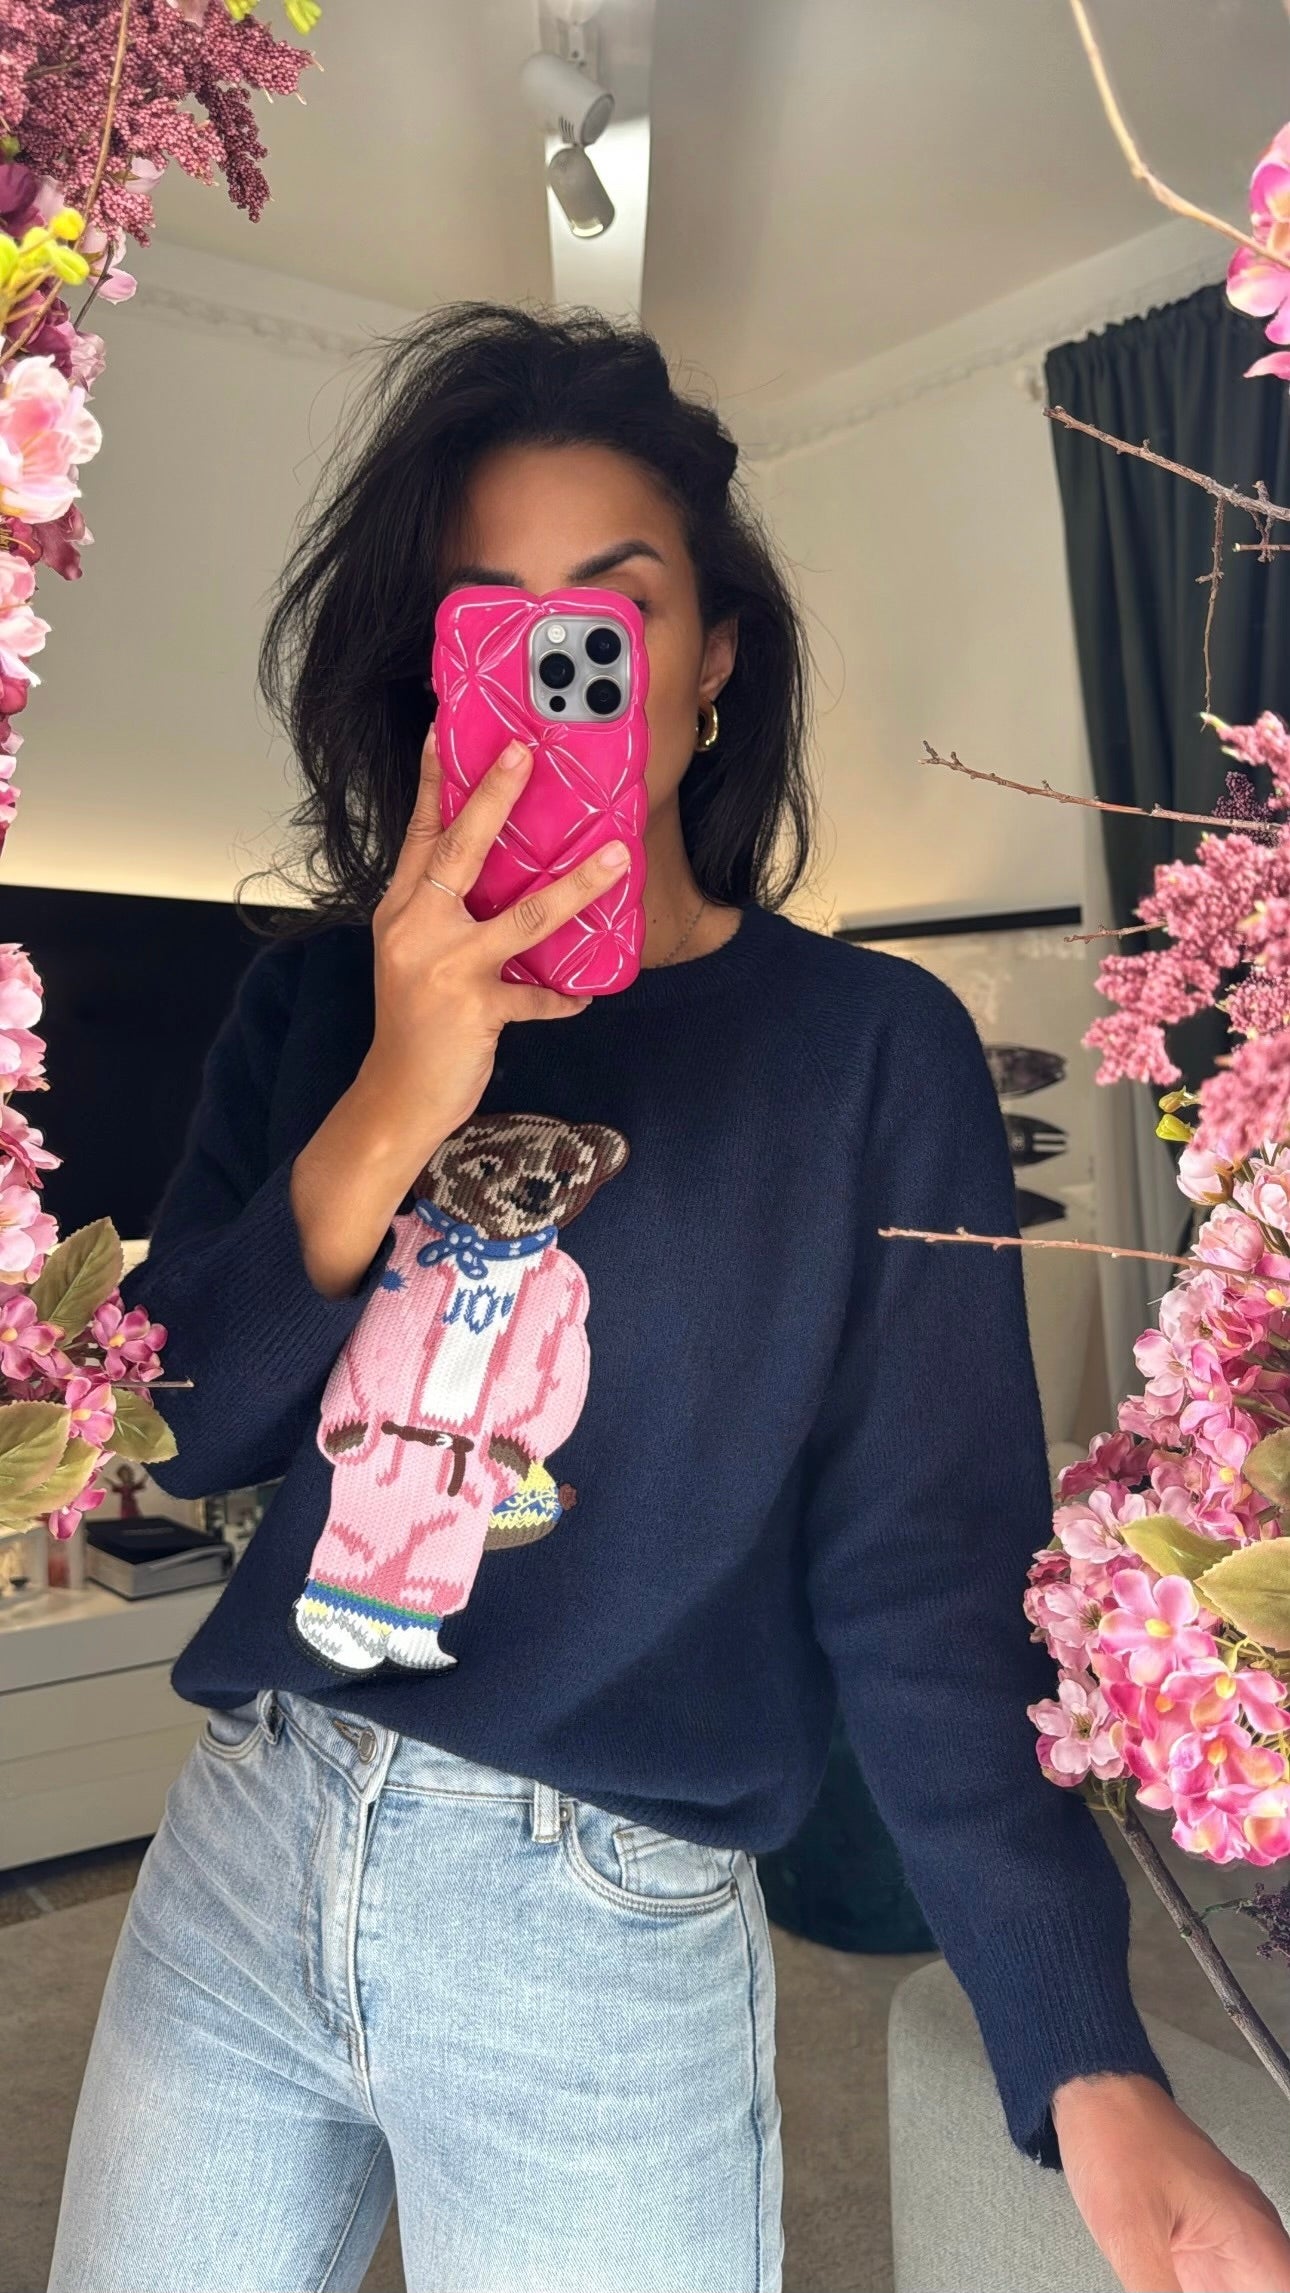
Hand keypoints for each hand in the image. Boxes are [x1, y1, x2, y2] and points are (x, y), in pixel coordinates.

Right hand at [289, 722, 628, 1297]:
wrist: (394, 1100)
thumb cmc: (413, 1025)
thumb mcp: (414, 958)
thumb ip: (447, 915)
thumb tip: (504, 876)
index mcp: (401, 910)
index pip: (420, 834)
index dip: (435, 782)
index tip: (445, 729)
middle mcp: (417, 929)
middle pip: (461, 851)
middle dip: (494, 798)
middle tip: (525, 751)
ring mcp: (445, 968)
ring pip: (522, 917)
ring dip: (576, 886)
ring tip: (616, 857)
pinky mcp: (475, 1010)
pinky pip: (537, 997)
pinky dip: (563, 997)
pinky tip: (586, 995)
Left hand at [1054, 2073, 1289, 2290]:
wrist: (1090, 2094)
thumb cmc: (1117, 2138)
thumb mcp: (1133, 2236)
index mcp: (1249, 2232)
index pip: (1284, 2289)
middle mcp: (1245, 2235)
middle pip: (1268, 2291)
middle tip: (1180, 2290)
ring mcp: (1221, 2237)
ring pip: (1243, 2289)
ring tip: (1168, 2285)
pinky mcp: (1195, 2240)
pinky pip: (1218, 2285)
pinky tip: (1164, 2288)